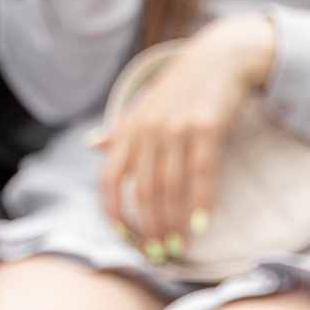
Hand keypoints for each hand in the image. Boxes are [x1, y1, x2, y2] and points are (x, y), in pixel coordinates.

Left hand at [96, 13, 278, 262]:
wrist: (219, 56)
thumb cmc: (179, 87)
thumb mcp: (142, 107)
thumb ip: (119, 131)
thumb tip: (90, 145)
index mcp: (128, 131)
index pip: (110, 180)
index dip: (115, 211)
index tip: (126, 237)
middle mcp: (147, 131)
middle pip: (142, 191)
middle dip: (150, 227)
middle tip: (160, 253)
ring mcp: (176, 128)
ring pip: (171, 187)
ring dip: (174, 222)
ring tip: (180, 246)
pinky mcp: (206, 127)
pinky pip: (202, 172)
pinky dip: (201, 201)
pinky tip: (203, 224)